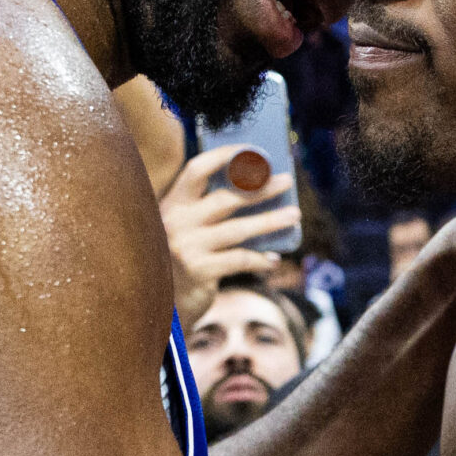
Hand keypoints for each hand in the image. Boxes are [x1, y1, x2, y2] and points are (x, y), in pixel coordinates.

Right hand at [158, 145, 299, 323]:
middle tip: (287, 181)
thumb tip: (258, 190)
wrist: (161, 305)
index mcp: (171, 204)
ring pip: (238, 229)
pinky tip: (274, 259)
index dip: (226, 156)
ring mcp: (186, 247)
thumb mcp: (184, 230)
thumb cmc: (181, 261)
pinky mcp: (199, 271)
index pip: (197, 169)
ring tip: (294, 216)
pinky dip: (260, 260)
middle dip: (261, 187)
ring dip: (271, 221)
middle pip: (226, 198)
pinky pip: (240, 260)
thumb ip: (207, 211)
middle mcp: (175, 222)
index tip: (254, 151)